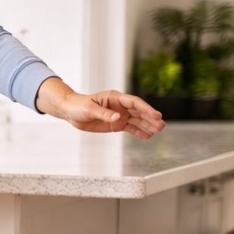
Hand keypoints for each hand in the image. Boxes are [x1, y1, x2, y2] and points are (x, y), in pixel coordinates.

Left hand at [36, 78, 164, 139]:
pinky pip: (130, 128)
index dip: (146, 108)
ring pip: (137, 120)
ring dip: (147, 125)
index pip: (134, 103)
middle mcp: (120, 106)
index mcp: (115, 98)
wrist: (71, 112)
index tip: (156, 115)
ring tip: (158, 130)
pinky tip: (147, 136)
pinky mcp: (116, 124)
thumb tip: (118, 118)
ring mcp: (119, 115)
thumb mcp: (90, 109)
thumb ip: (104, 114)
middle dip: (150, 118)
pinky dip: (138, 132)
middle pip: (139, 111)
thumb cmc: (79, 106)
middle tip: (162, 125)